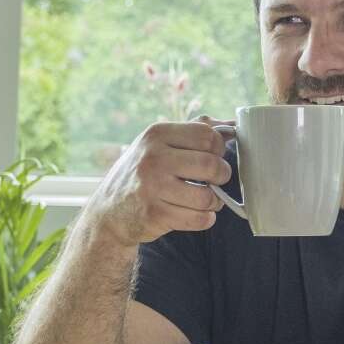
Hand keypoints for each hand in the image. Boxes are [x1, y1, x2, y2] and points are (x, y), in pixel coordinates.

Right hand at [85, 117, 232, 247]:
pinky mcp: (155, 214)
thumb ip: (195, 130)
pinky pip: (199, 219)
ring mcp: (153, 187)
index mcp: (157, 134)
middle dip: (221, 176)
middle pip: (212, 165)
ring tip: (205, 200)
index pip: (208, 136)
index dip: (219, 149)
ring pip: (208, 196)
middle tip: (214, 181)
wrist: (109, 212)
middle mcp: (153, 157)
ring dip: (214, 202)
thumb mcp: (160, 143)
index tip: (214, 157)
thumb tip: (234, 124)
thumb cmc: (143, 173)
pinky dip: (205, 218)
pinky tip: (195, 214)